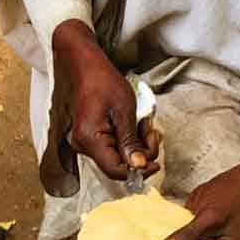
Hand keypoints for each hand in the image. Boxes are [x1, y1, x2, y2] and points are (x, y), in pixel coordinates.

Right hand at [51, 20, 157, 180]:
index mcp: (90, 139)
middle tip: (152, 132)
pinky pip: (113, 148)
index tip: (156, 163)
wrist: (86, 67)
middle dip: (140, 153)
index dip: (138, 171)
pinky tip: (135, 125)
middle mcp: (83, 146)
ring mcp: (85, 143)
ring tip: (144, 124)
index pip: (116, 170)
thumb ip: (131, 141)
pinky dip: (128, 140)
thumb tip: (139, 165)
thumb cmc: (103, 82)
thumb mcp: (124, 111)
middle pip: (118, 165)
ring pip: (117, 157)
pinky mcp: (90, 138)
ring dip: (136, 145)